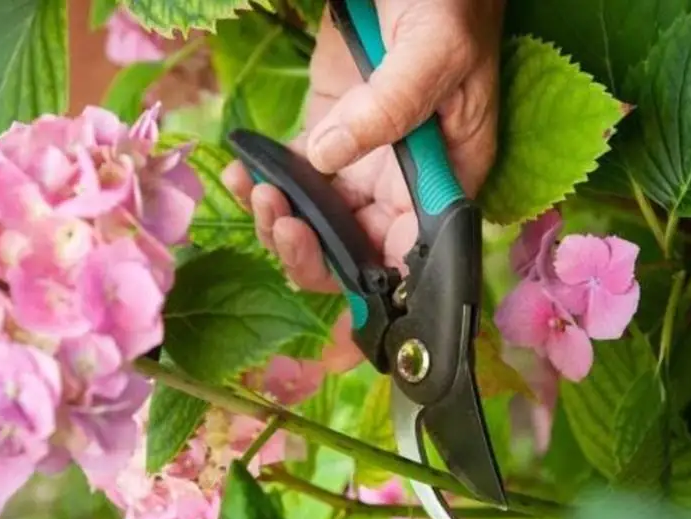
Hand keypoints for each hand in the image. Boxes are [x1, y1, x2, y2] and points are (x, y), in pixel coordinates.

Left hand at [223, 0, 503, 369]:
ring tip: (256, 191)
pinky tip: (242, 173)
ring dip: (281, 225)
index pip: (418, 257)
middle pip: (358, 254)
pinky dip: (264, 186)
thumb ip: (392, 106)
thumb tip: (331, 158)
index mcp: (448, 177)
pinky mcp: (327, 133)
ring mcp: (363, 161)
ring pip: (319, 225)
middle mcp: (405, 183)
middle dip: (313, 256)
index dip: (383, 292)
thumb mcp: (434, 48)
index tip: (341, 298)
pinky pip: (293, 180)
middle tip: (282, 222)